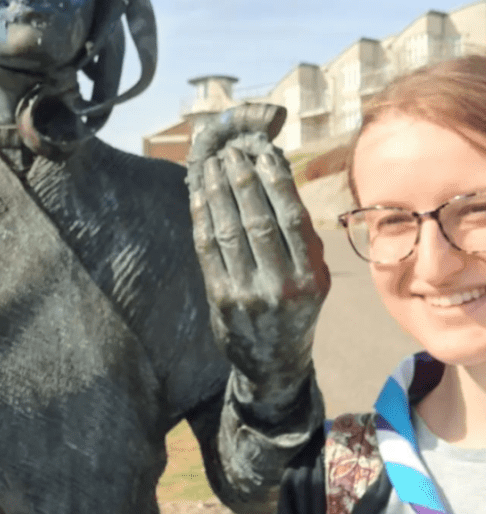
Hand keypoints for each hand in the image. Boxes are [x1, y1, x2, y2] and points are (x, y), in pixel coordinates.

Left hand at [187, 103, 329, 407]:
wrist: (272, 361)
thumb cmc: (294, 309)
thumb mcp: (313, 280)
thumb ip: (300, 240)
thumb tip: (279, 181)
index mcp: (312, 276)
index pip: (292, 217)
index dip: (276, 181)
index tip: (264, 153)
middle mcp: (283, 284)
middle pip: (259, 220)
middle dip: (243, 181)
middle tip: (232, 152)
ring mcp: (249, 292)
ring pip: (230, 231)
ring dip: (219, 193)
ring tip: (214, 165)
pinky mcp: (221, 297)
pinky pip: (208, 249)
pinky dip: (203, 218)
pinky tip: (199, 195)